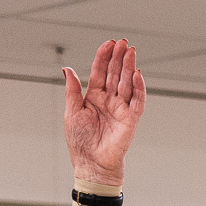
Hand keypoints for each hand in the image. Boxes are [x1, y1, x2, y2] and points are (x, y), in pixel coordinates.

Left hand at [63, 39, 145, 187]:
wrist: (91, 163)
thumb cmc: (80, 141)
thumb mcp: (71, 111)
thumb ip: (72, 89)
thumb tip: (67, 69)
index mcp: (94, 97)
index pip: (100, 72)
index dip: (104, 57)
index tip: (108, 43)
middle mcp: (109, 100)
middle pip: (115, 74)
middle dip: (119, 57)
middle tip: (124, 42)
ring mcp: (121, 109)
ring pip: (127, 83)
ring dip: (129, 66)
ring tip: (131, 51)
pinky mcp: (131, 120)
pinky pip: (137, 101)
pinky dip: (139, 88)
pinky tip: (137, 74)